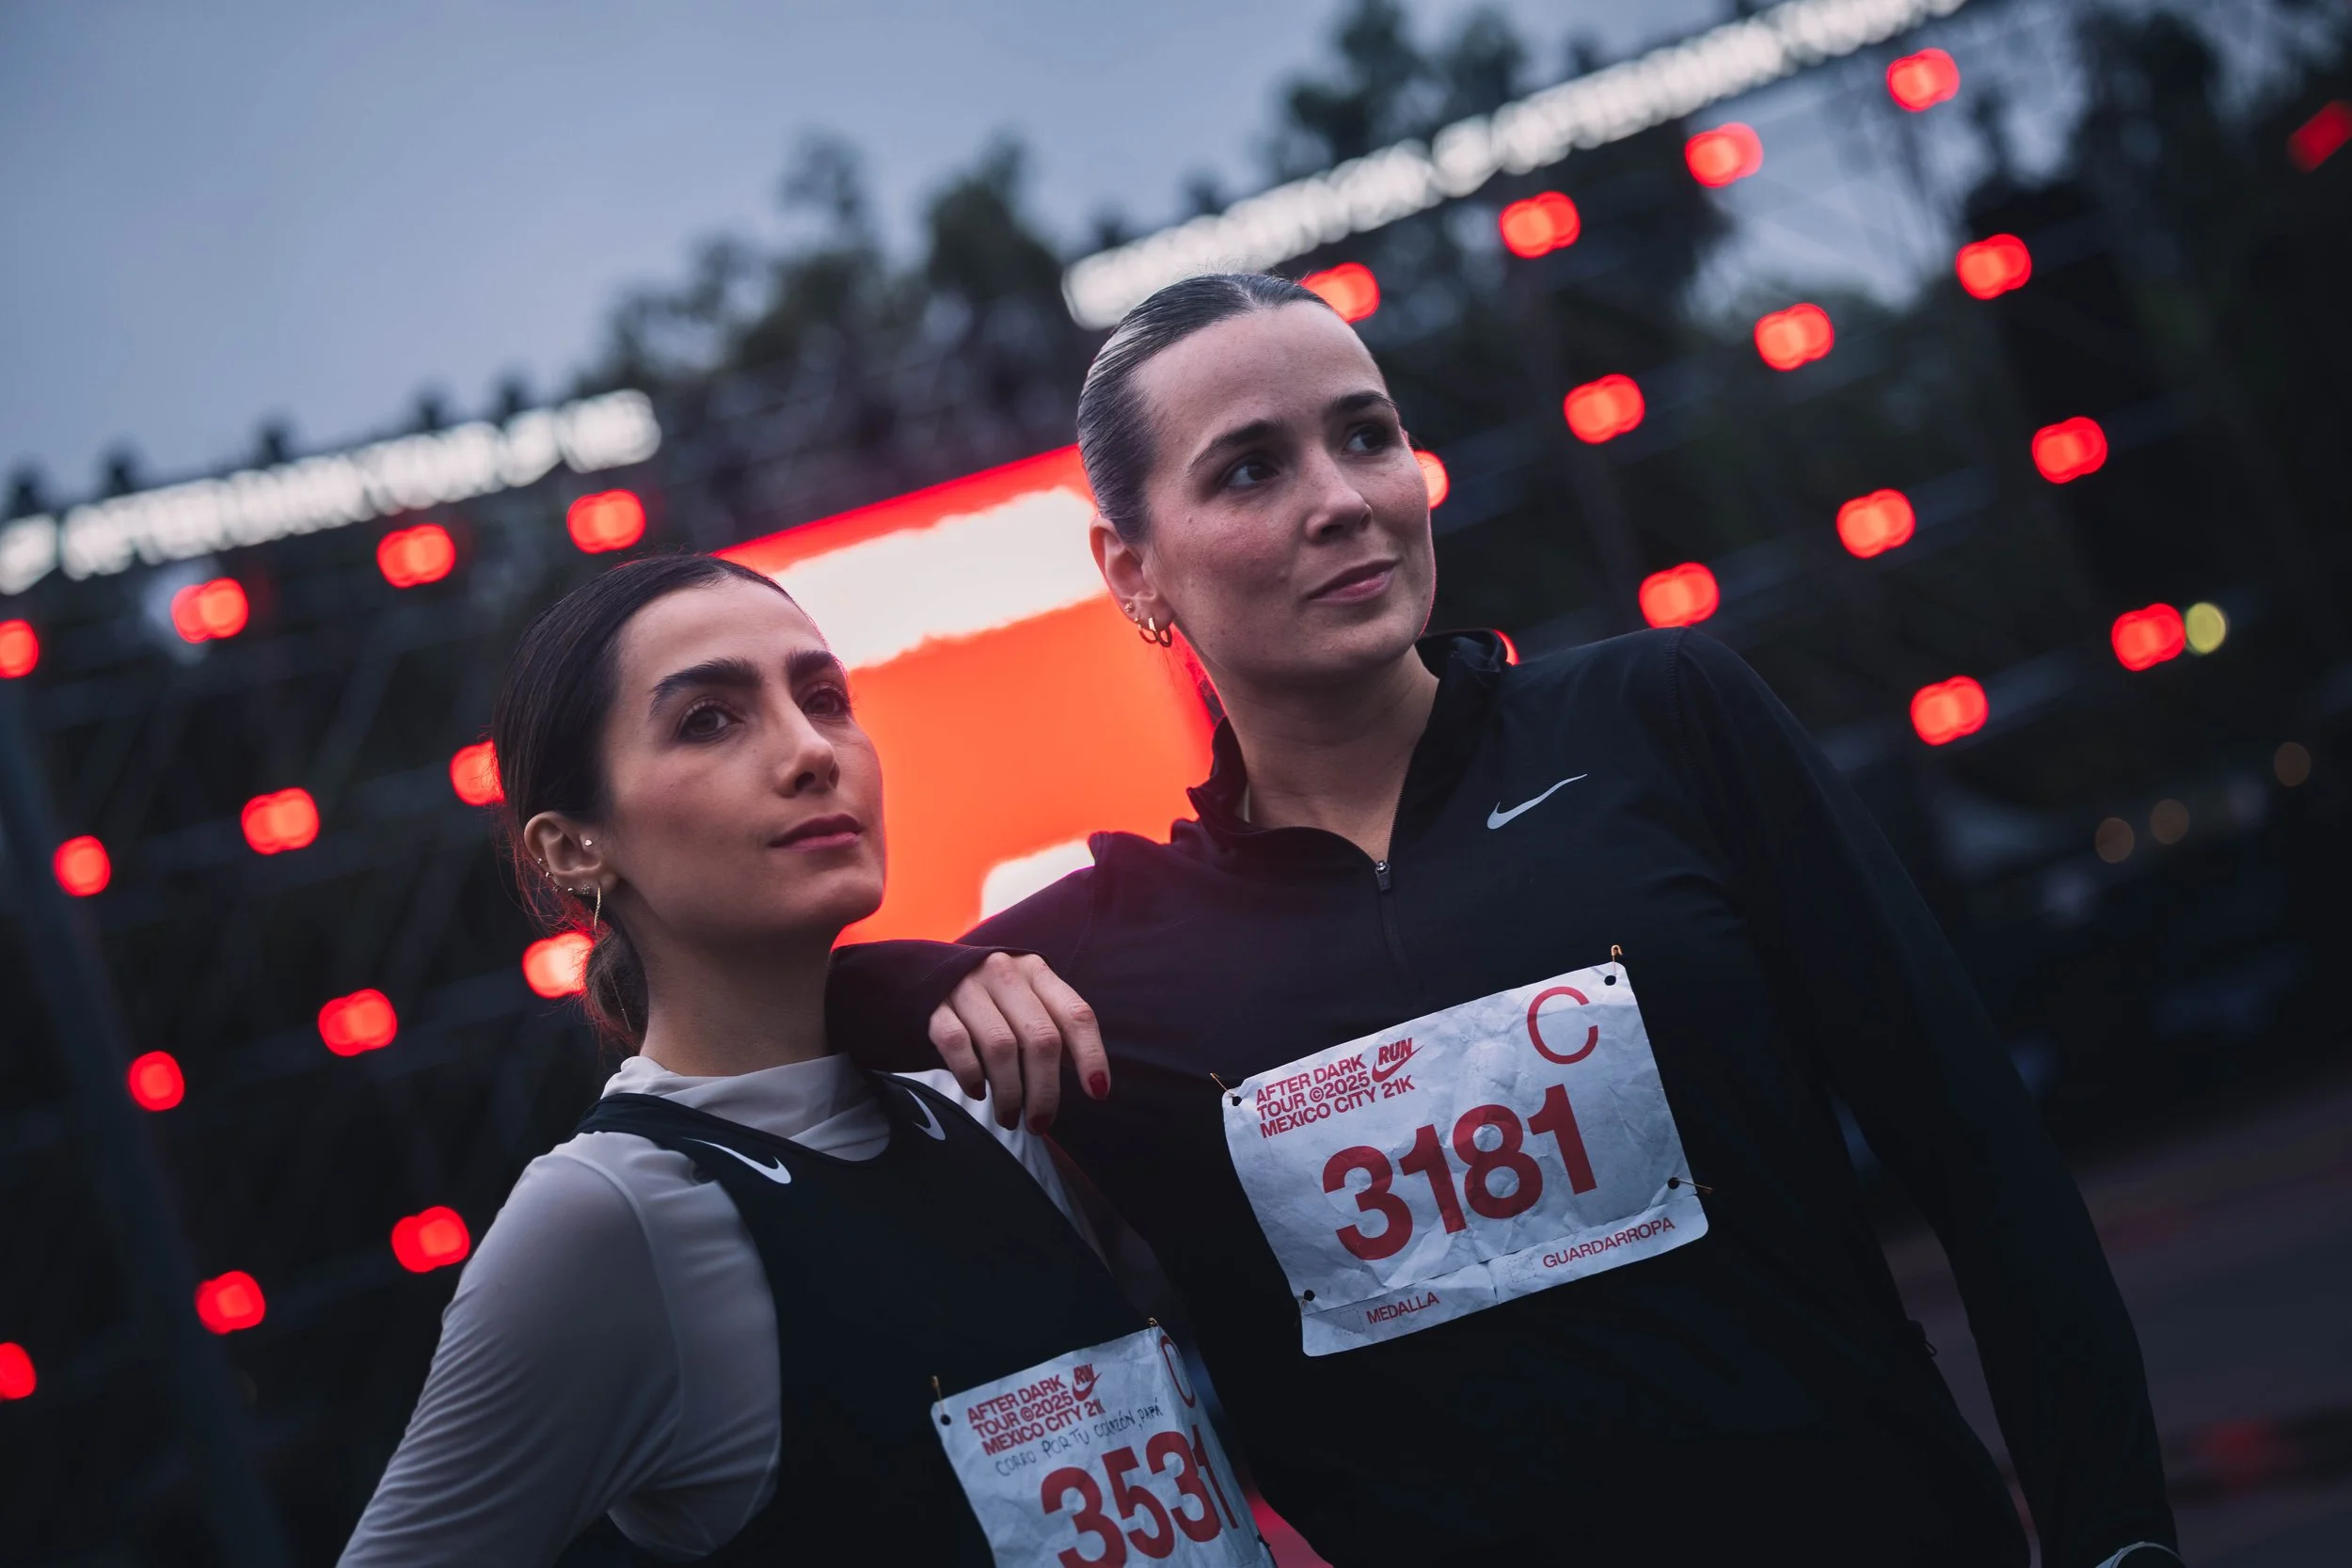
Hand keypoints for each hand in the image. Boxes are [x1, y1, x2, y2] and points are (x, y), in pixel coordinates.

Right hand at [929, 953, 1109, 1131]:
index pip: (1076, 1015)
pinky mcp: (935, 1006)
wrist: (928, 977)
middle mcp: (1005, 973)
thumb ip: (1055, 1031)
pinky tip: (978, 1093)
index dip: (1091, 1056)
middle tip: (1040, 1124)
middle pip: (1040, 1038)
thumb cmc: (992, 1003)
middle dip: (1045, 1090)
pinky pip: (957, 1044)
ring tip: (1009, 1118)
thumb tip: (1090, 1083)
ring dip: (1009, 1093)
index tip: (1097, 1094)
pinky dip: (971, 1075)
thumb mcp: (1027, 1003)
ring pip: (1001, 1047)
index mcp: (1037, 973)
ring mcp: (967, 987)